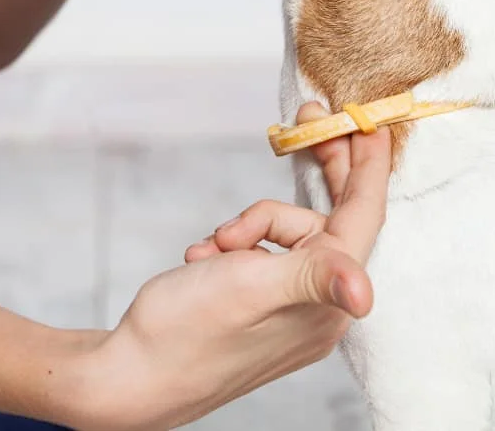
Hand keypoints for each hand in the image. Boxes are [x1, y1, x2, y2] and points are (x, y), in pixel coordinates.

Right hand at [73, 103, 390, 430]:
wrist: (123, 378)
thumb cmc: (183, 334)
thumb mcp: (250, 290)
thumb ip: (312, 276)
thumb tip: (365, 296)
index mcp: (327, 302)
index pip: (363, 217)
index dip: (369, 166)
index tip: (371, 120)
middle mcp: (317, 305)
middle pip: (331, 217)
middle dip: (319, 167)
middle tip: (310, 117)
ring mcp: (290, 305)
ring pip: (286, 231)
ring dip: (249, 224)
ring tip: (214, 246)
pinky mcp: (262, 303)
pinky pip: (261, 251)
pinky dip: (232, 245)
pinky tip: (201, 260)